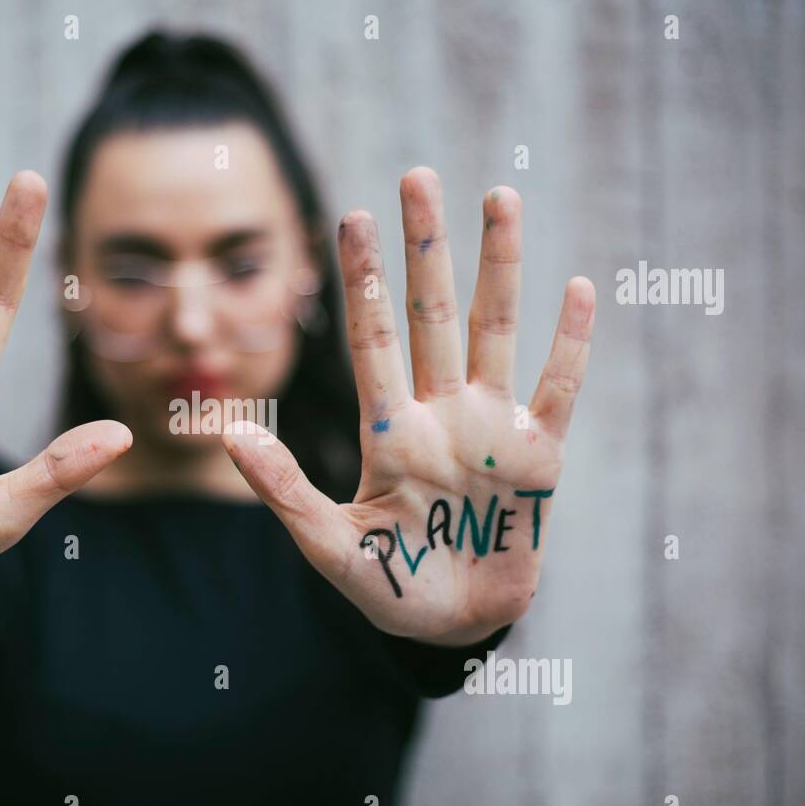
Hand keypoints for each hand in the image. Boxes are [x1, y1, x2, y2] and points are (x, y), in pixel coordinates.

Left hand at [223, 168, 594, 645]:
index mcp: (388, 430)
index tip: (349, 218)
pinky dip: (569, 344)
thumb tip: (226, 434)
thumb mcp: (329, 544)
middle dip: (424, 248)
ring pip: (494, 332)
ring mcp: (490, 429)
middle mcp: (439, 413)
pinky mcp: (540, 457)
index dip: (363, 280)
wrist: (452, 627)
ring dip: (498, 268)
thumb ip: (283, 489)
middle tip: (415, 177)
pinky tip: (577, 288)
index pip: (371, 338)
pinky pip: (557, 391)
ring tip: (498, 197)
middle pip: (430, 315)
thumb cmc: (388, 586)